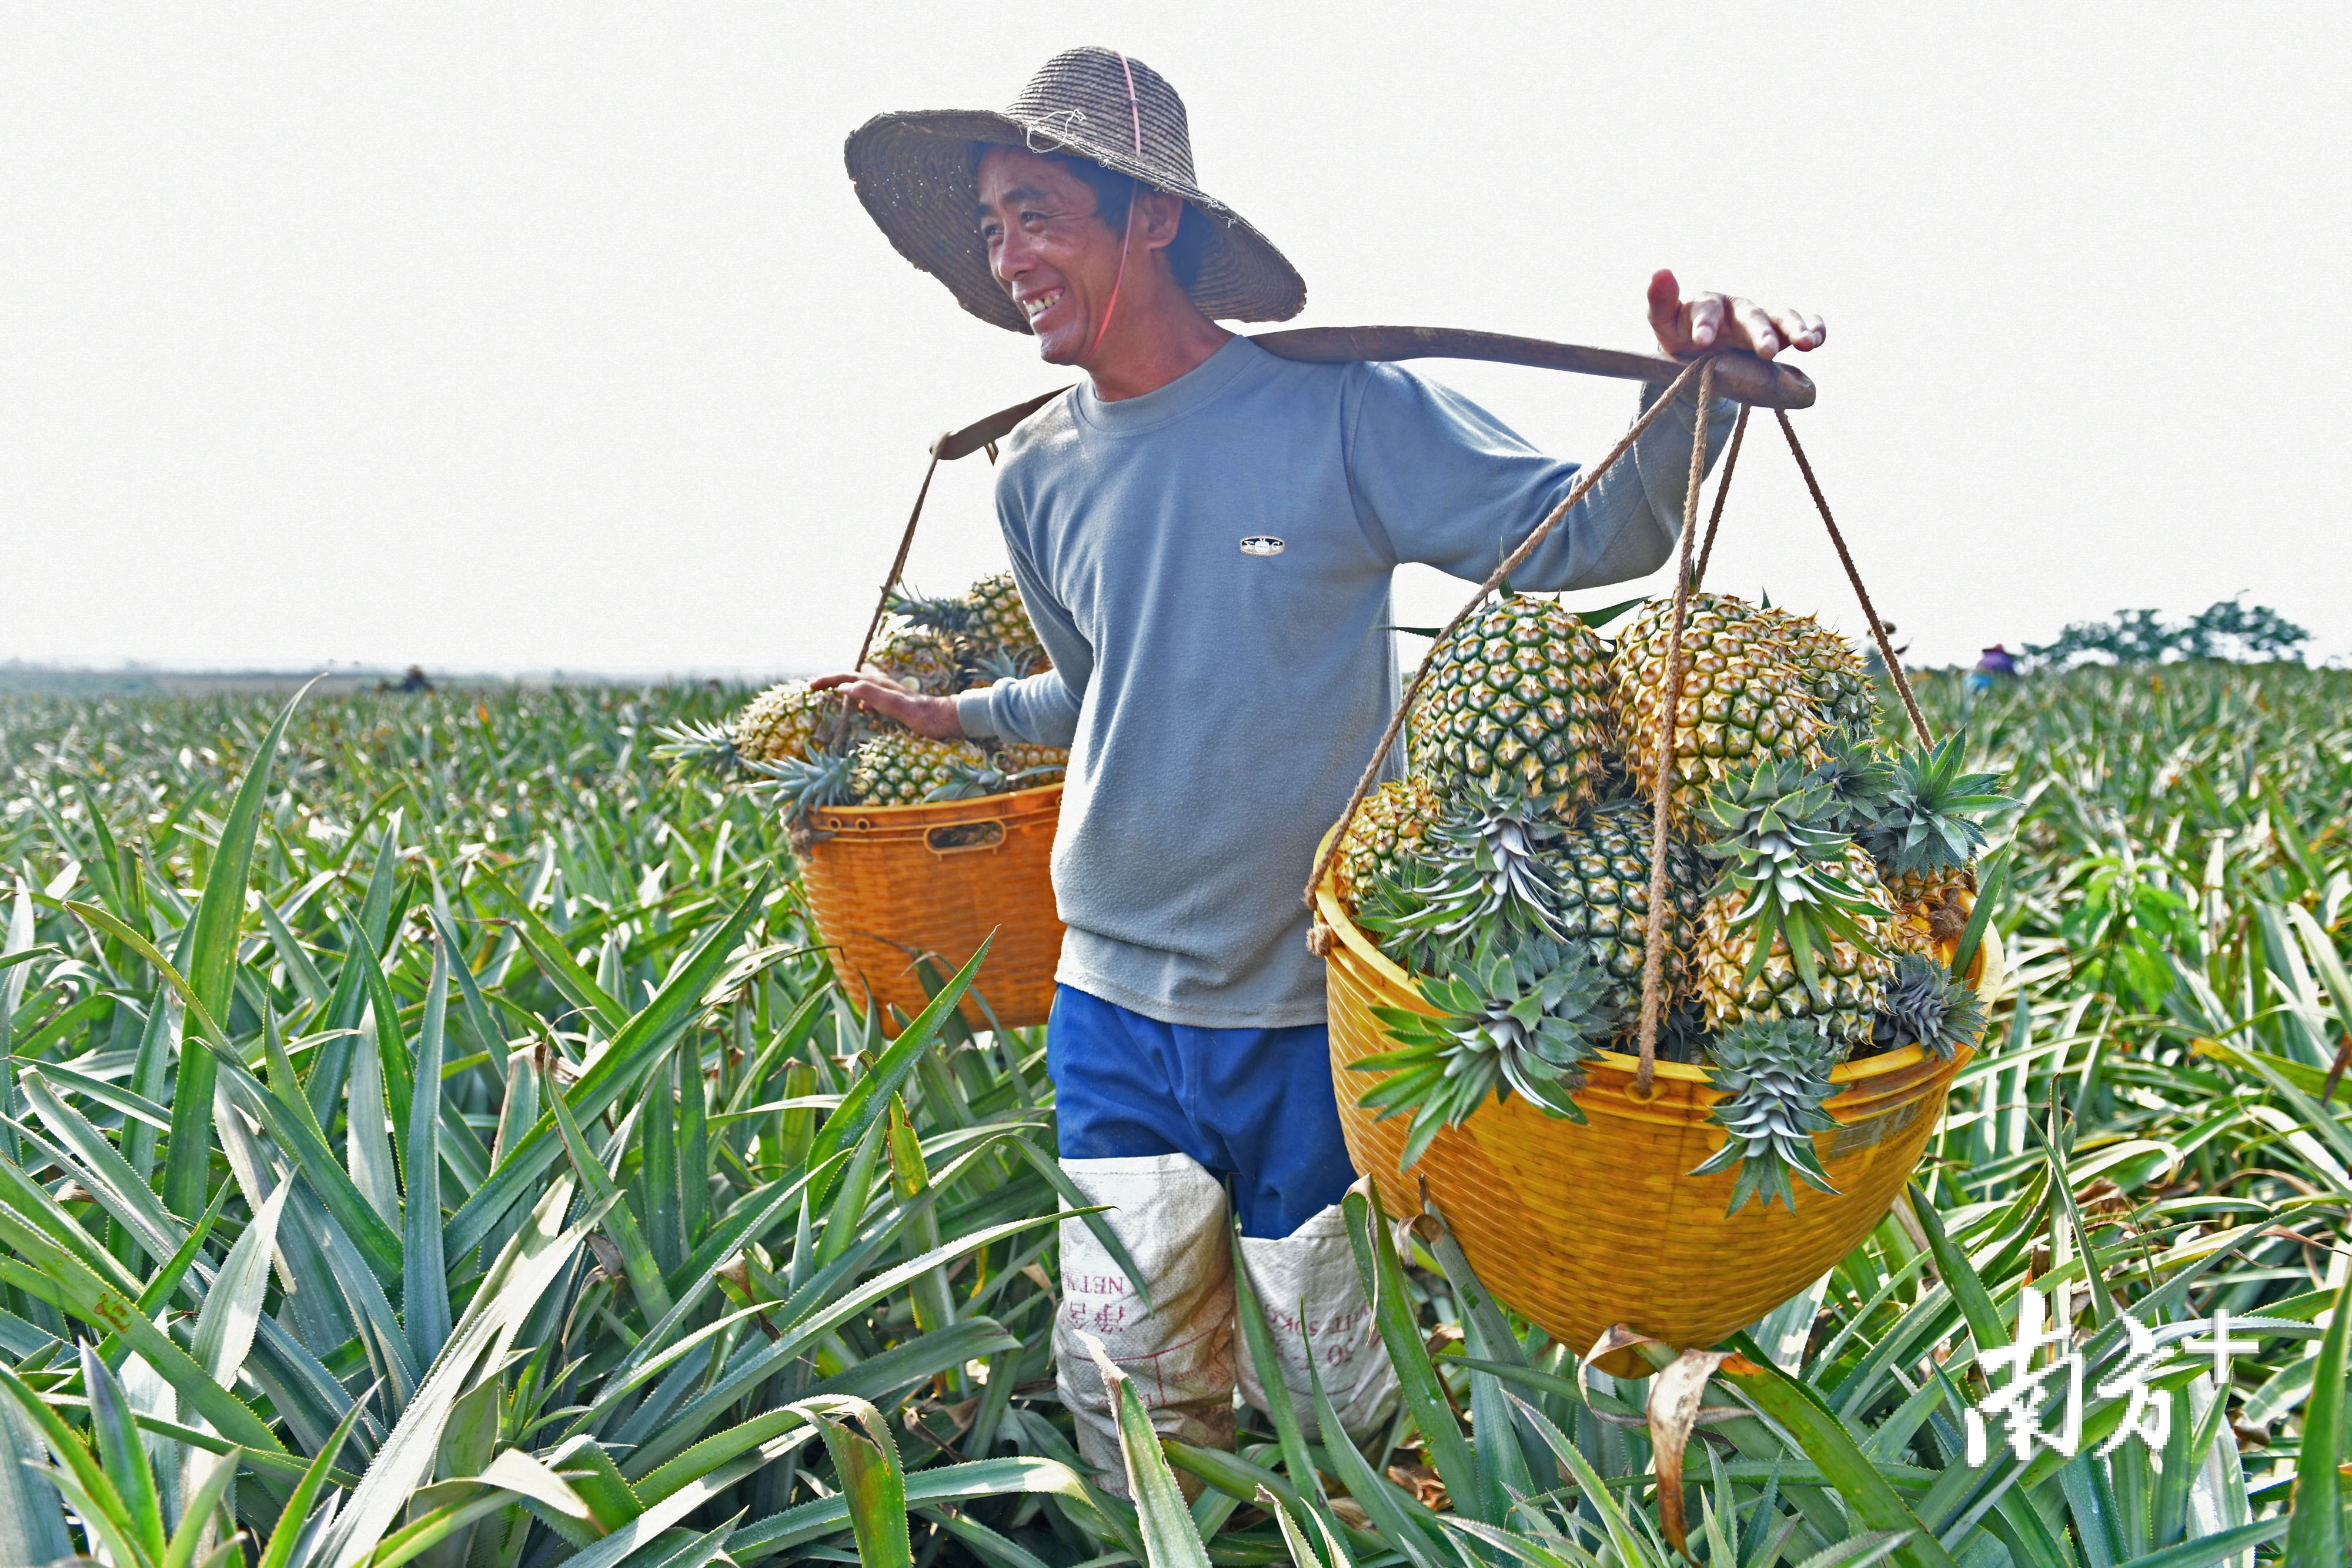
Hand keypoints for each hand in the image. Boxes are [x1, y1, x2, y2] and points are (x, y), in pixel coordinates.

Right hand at [809, 672, 964, 739]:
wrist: (944, 718)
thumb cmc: (921, 715)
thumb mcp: (893, 705)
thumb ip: (870, 694)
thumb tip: (844, 687)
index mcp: (879, 684)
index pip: (848, 677)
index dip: (828, 680)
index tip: (811, 686)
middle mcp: (883, 684)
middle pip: (852, 677)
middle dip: (834, 680)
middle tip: (817, 687)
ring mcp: (889, 692)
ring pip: (861, 684)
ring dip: (845, 687)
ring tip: (832, 693)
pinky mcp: (896, 701)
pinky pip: (871, 694)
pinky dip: (860, 697)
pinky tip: (863, 708)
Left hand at [1647, 269, 1823, 359]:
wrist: (1699, 348)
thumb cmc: (1680, 330)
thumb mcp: (1663, 321)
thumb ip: (1659, 301)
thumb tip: (1659, 271)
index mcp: (1707, 304)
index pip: (1707, 309)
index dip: (1705, 323)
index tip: (1702, 341)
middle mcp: (1736, 308)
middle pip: (1750, 315)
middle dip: (1760, 332)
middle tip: (1767, 352)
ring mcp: (1761, 318)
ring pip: (1780, 317)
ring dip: (1794, 328)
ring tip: (1806, 344)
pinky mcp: (1780, 331)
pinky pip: (1802, 323)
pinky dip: (1813, 327)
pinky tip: (1818, 339)